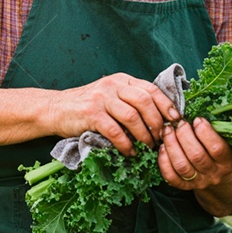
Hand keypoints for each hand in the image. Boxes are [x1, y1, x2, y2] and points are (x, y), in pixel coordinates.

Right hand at [49, 73, 181, 155]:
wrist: (56, 109)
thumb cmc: (86, 107)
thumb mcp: (110, 96)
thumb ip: (130, 100)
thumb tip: (159, 117)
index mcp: (122, 80)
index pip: (151, 89)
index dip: (167, 105)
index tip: (176, 120)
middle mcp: (113, 85)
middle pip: (145, 101)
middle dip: (157, 122)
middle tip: (162, 138)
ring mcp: (101, 98)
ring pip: (132, 116)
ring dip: (144, 135)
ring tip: (148, 147)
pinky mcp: (90, 114)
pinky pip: (115, 131)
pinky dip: (126, 144)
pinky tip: (130, 152)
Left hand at [157, 117, 231, 190]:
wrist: (218, 174)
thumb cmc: (219, 150)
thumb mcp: (224, 140)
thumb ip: (216, 130)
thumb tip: (197, 110)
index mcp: (227, 161)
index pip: (217, 148)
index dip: (205, 133)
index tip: (197, 119)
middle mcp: (214, 174)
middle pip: (196, 156)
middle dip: (184, 135)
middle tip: (179, 122)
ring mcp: (198, 182)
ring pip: (182, 166)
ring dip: (172, 145)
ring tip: (167, 130)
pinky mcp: (184, 186)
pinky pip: (171, 176)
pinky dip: (164, 161)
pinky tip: (163, 147)